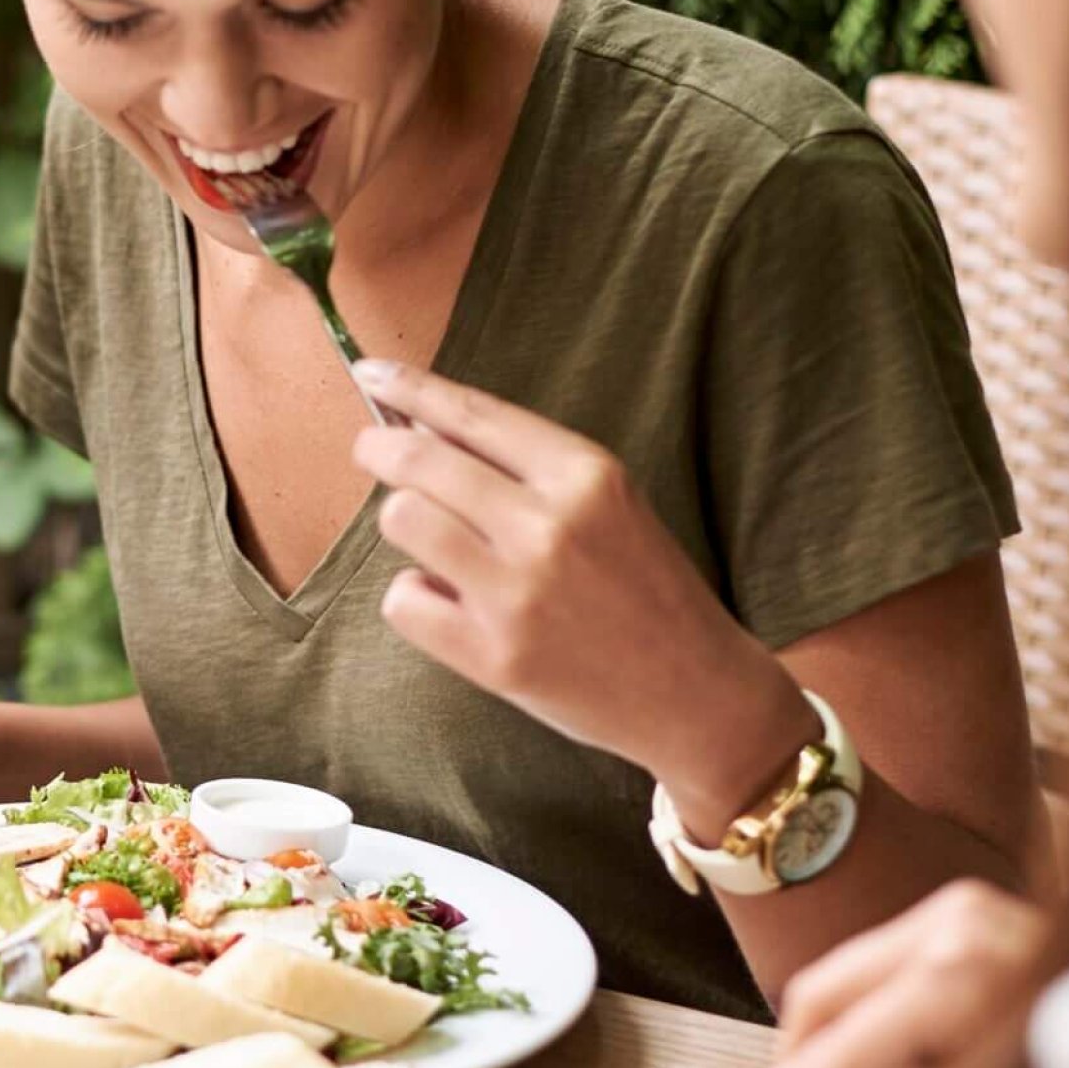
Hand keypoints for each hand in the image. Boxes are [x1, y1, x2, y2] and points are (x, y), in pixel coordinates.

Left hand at [350, 359, 815, 834]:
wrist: (698, 694)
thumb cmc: (644, 588)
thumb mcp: (609, 504)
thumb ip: (525, 466)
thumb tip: (421, 427)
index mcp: (586, 476)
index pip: (473, 414)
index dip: (410, 388)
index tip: (371, 373)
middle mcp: (550, 527)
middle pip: (417, 462)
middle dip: (379, 449)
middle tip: (370, 450)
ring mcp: (518, 594)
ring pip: (401, 520)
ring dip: (404, 525)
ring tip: (434, 542)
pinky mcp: (493, 657)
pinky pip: (403, 600)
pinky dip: (416, 597)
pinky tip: (451, 604)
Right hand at [689, 878, 1044, 1067]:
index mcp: (967, 979)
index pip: (842, 1050)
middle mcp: (955, 928)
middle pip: (821, 1002)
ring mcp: (958, 910)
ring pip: (842, 982)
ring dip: (840, 1049)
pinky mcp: (961, 906)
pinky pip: (879, 965)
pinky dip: (874, 1018)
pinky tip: (902, 1063)